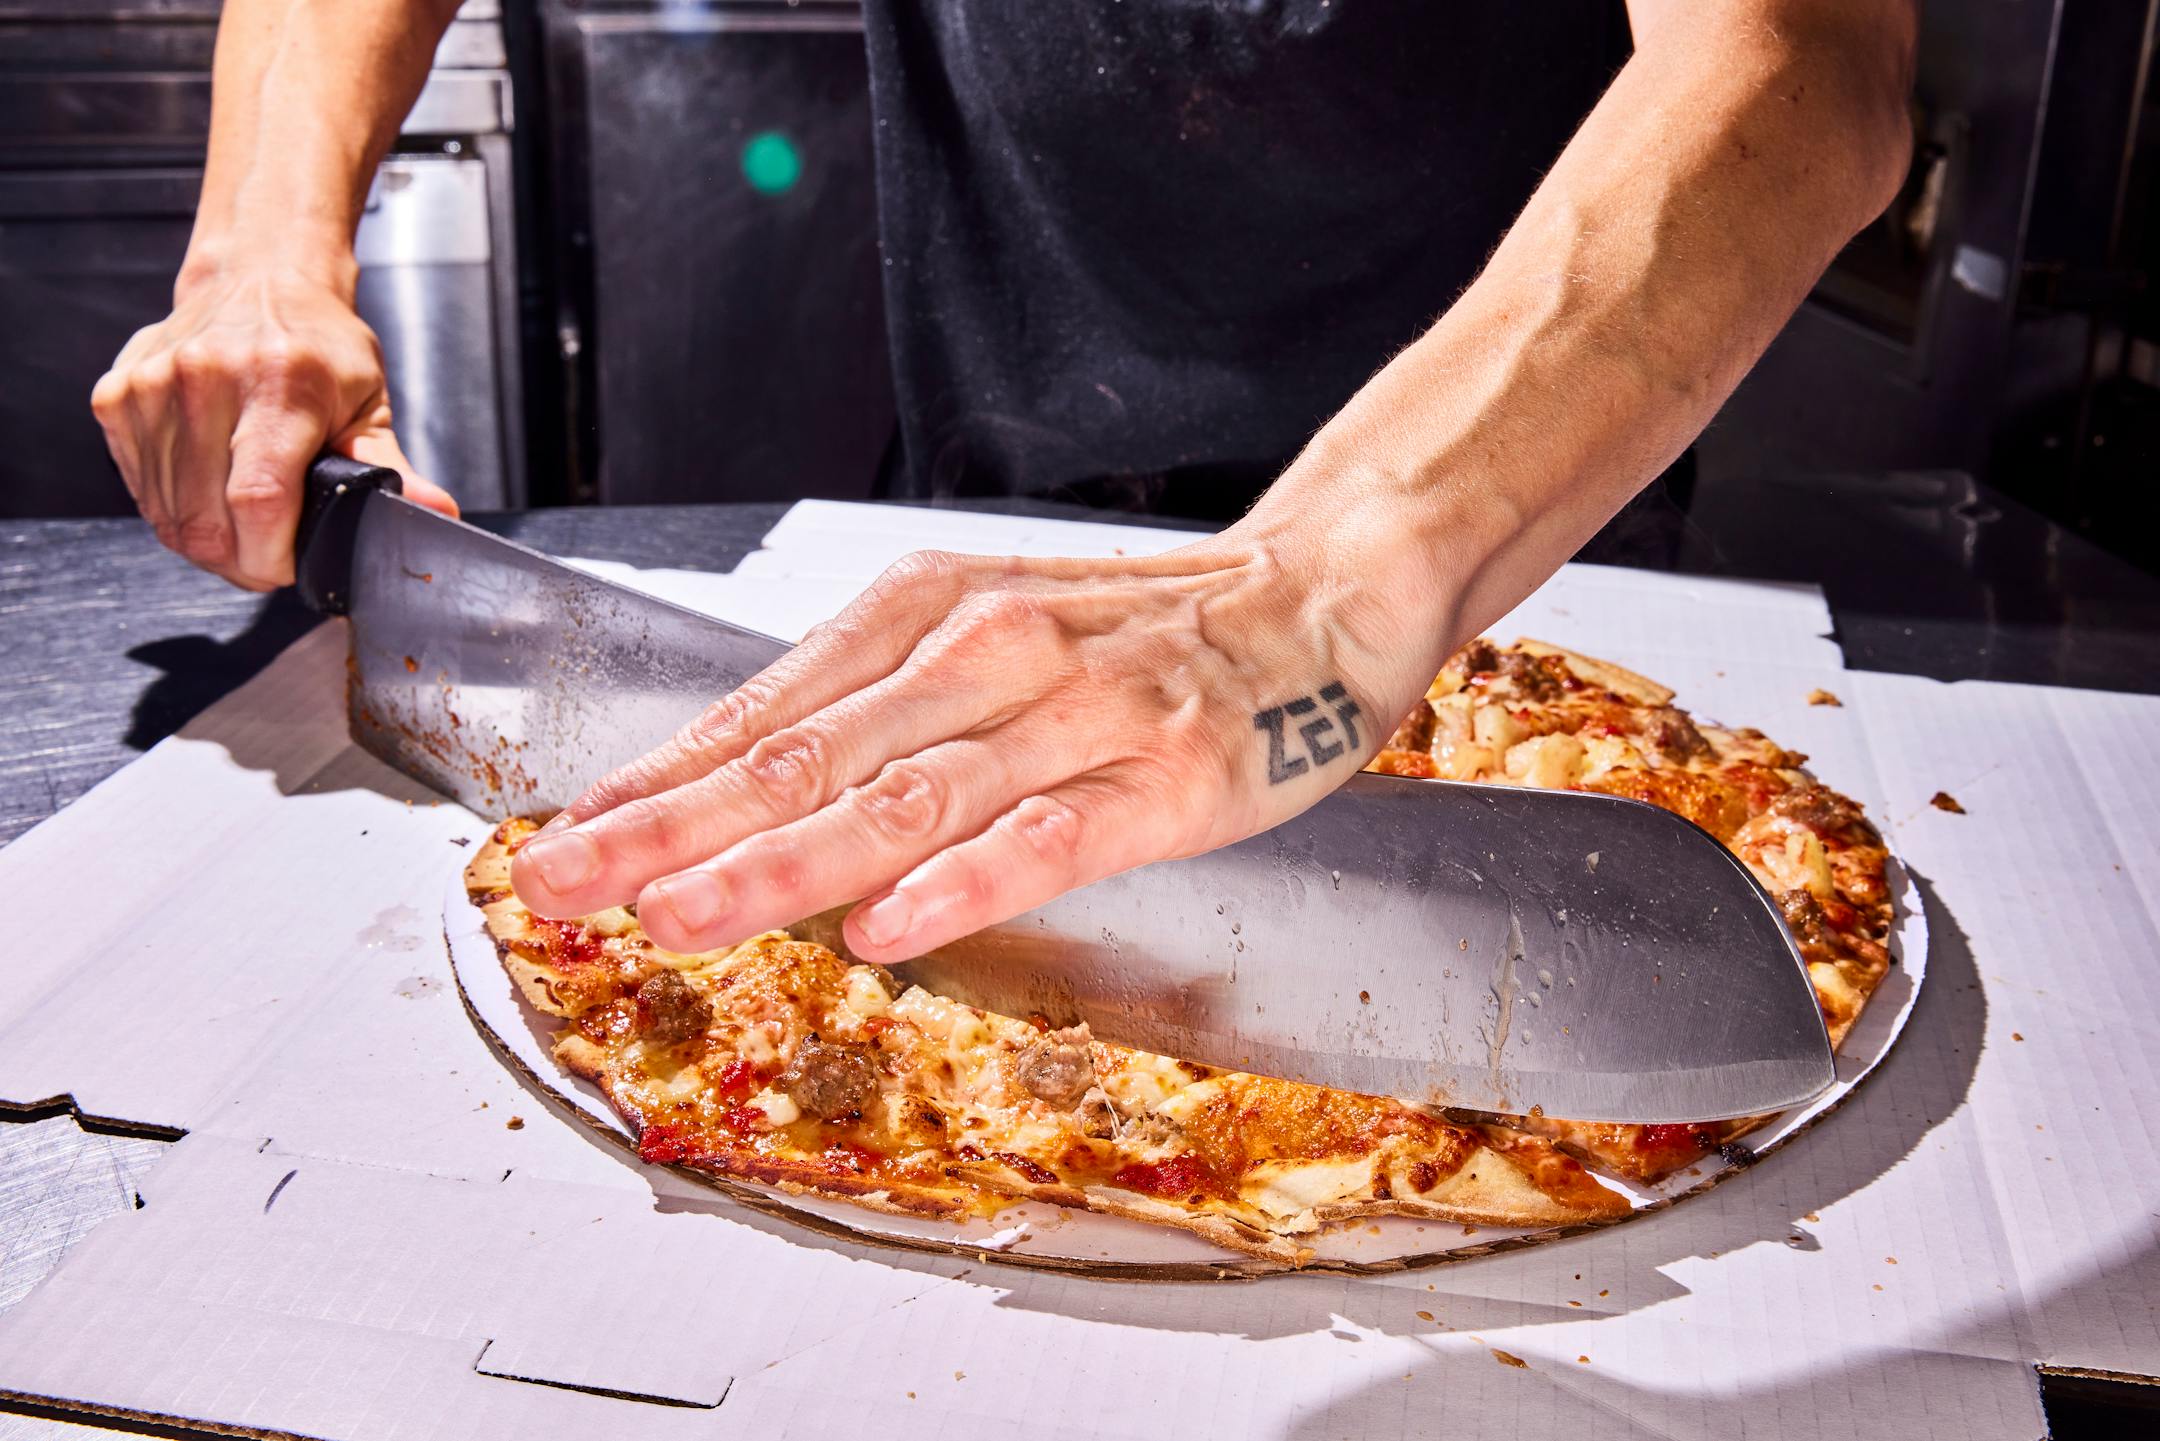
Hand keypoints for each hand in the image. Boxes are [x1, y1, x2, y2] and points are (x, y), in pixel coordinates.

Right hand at [91, 258, 456, 589]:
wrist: (258, 279)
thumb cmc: (320, 346)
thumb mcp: (368, 402)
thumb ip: (392, 468)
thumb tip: (436, 515)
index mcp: (280, 384)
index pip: (259, 500)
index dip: (272, 557)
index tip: (291, 568)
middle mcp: (207, 380)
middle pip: (206, 522)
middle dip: (242, 563)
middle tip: (271, 556)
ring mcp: (153, 387)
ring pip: (168, 517)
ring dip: (206, 542)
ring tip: (242, 526)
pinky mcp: (117, 396)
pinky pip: (141, 490)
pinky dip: (174, 511)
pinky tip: (208, 493)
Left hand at [509, 488, 1460, 963]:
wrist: (1313, 598)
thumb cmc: (1136, 633)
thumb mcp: (985, 635)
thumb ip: (872, 711)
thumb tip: (732, 794)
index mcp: (926, 614)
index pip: (765, 710)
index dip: (655, 780)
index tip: (560, 834)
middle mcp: (985, 653)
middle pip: (806, 755)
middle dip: (669, 826)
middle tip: (562, 879)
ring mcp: (1073, 715)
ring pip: (903, 799)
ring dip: (778, 861)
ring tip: (677, 910)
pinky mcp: (1160, 778)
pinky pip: (1044, 834)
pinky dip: (959, 881)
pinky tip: (881, 928)